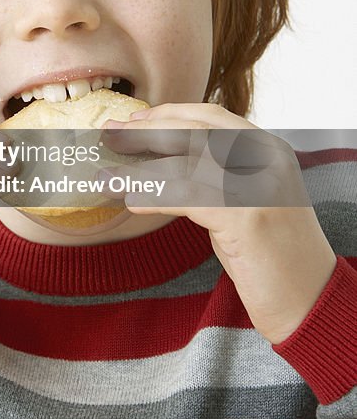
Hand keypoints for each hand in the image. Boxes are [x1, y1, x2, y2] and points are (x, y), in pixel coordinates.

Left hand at [101, 103, 336, 343]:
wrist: (311, 303)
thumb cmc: (271, 256)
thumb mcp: (244, 201)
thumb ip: (213, 175)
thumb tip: (156, 162)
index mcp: (268, 148)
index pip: (210, 116)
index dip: (167, 115)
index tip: (133, 119)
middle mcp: (267, 159)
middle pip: (195, 130)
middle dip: (146, 132)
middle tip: (109, 135)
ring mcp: (260, 185)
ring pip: (188, 162)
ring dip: (140, 168)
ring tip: (107, 175)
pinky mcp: (248, 217)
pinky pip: (189, 197)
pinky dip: (154, 197)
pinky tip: (132, 203)